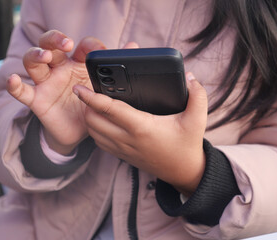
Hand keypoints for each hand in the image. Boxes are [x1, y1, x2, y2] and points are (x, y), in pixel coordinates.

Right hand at [7, 30, 105, 153]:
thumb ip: (114, 69)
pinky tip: (14, 80)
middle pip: (50, 45)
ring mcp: (46, 83)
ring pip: (33, 62)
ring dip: (37, 55)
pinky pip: (22, 91)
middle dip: (56, 40)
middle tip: (66, 44)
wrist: (79, 132)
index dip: (87, 45)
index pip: (80, 47)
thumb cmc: (91, 107)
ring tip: (45, 57)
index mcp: (79, 64)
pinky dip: (15, 85)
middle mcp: (60, 69)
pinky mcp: (37, 99)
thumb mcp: (104, 90)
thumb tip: (133, 47)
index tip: (96, 50)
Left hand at [73, 73, 207, 194]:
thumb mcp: (197, 119)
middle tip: (92, 91)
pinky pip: (99, 142)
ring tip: (94, 104)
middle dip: (87, 105)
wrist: (183, 172)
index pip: (109, 109)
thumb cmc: (187, 144)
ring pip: (93, 132)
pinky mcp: (122, 156)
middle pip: (93, 120)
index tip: (79, 87)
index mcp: (142, 127)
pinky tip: (102, 120)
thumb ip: (197, 95)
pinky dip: (95, 129)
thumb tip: (188, 76)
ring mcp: (122, 149)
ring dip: (90, 118)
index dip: (91, 97)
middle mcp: (127, 139)